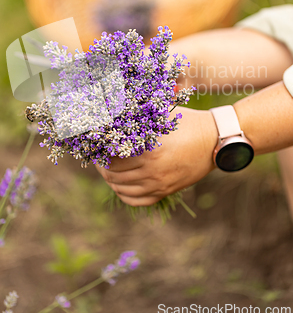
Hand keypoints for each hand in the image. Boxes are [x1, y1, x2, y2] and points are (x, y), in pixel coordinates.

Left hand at [95, 108, 217, 205]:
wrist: (215, 140)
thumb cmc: (187, 122)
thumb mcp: (162, 115)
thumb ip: (139, 116)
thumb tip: (111, 112)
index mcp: (150, 151)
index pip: (112, 156)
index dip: (100, 150)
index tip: (96, 143)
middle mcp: (153, 171)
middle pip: (112, 173)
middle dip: (101, 164)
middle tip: (98, 155)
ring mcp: (159, 185)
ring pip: (120, 188)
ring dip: (109, 178)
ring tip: (106, 166)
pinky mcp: (165, 191)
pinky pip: (135, 200)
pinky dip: (122, 192)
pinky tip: (119, 182)